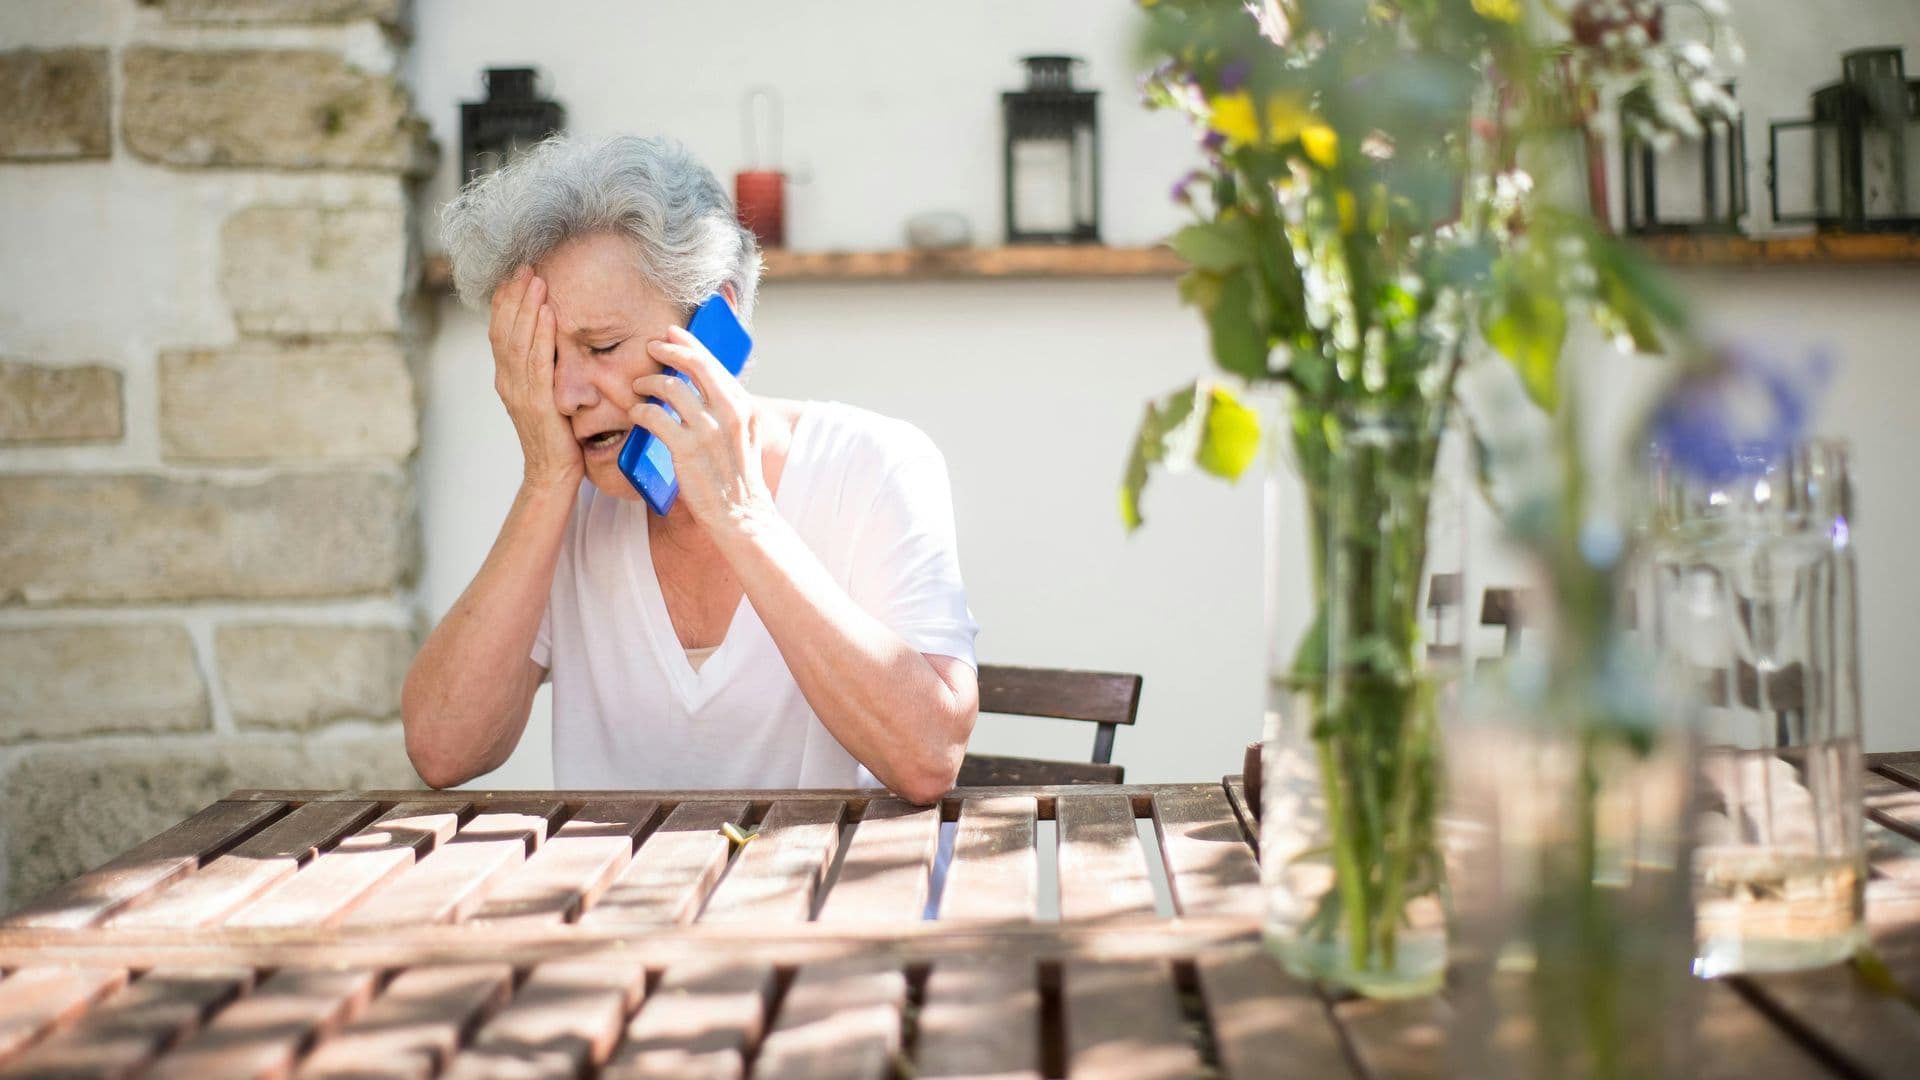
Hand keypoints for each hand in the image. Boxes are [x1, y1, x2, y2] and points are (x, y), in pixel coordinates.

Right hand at [488, 267, 580, 492]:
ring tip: (536, 279)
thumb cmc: (556, 435)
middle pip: (505, 329)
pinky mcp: (537, 403)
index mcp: (506, 378)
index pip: (500, 331)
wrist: (552, 474)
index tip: (516, 274)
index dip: (506, 301)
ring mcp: (519, 392)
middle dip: (514, 295)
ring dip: (526, 307)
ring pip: (518, 341)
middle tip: (526, 266)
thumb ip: (543, 369)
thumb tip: (553, 339)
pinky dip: (541, 335)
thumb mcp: (545, 395)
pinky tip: (547, 312)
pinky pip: (538, 362)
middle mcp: (507, 381)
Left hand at [629, 324, 773, 531]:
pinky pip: (654, 415)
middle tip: (650, 346)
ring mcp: (709, 430)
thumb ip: (728, 413)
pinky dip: (640, 411)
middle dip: (669, 350)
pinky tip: (635, 414)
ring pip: (670, 387)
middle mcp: (731, 413)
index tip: (672, 334)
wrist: (742, 518)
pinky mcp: (687, 449)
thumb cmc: (737, 482)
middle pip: (695, 365)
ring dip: (647, 382)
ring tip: (637, 387)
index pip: (714, 364)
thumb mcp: (744, 439)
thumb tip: (704, 391)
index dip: (690, 345)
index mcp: (744, 408)